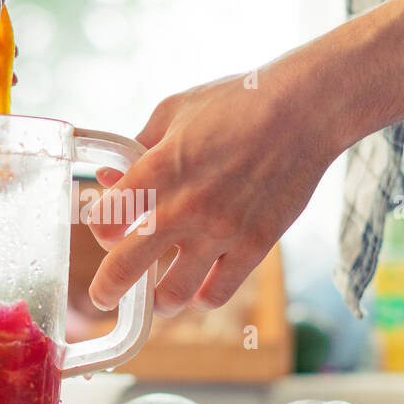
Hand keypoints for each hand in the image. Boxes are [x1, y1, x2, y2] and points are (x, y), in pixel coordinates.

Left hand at [87, 70, 337, 316]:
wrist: (303, 110)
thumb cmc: (236, 103)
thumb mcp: (174, 112)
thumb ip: (137, 148)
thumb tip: (108, 178)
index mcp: (158, 168)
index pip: (105, 219)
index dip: (100, 228)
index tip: (108, 229)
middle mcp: (184, 206)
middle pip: (125, 266)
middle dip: (106, 289)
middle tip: (103, 296)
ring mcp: (220, 231)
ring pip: (172, 294)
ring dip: (158, 300)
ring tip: (158, 297)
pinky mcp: (255, 246)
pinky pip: (217, 294)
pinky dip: (202, 298)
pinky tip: (199, 288)